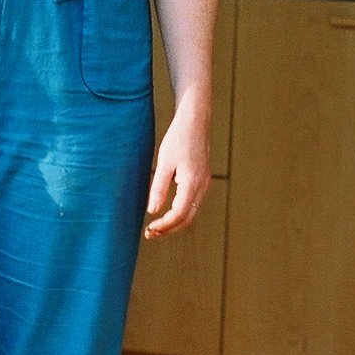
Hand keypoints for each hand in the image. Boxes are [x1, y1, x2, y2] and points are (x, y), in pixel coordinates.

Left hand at [144, 101, 210, 238]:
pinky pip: (193, 203)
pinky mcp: (203, 179)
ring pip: (191, 212)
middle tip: (150, 234)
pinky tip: (167, 212)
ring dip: (175, 222)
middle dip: (169, 229)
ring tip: (157, 226)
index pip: (179, 214)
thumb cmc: (178, 138)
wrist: (195, 121)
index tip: (149, 228)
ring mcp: (205, 183)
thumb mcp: (164, 162)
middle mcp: (202, 186)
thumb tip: (152, 211)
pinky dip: (181, 212)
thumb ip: (158, 188)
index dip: (164, 225)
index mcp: (192, 183)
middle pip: (187, 218)